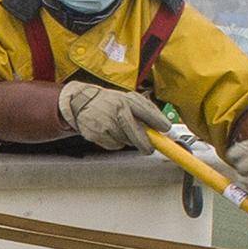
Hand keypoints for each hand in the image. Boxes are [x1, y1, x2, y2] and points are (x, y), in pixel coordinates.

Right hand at [56, 77, 170, 152]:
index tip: (166, 129)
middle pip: (136, 133)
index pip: (147, 112)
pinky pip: (113, 145)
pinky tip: (109, 132)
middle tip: (149, 149)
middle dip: (145, 144)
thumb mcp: (126, 99)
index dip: (158, 122)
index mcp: (128, 100)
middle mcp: (118, 110)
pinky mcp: (98, 133)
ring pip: (125, 141)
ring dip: (127, 140)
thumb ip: (143, 110)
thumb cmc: (109, 102)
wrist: (81, 101)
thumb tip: (161, 128)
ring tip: (119, 129)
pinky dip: (114, 142)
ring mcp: (107, 122)